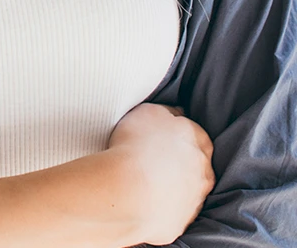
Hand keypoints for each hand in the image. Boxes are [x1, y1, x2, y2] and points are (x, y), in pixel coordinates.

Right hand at [107, 103, 214, 245]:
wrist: (130, 192)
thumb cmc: (137, 146)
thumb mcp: (150, 111)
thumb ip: (167, 112)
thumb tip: (176, 114)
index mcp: (200, 141)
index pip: (195, 132)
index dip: (176, 132)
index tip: (159, 134)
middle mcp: (204, 172)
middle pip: (194, 163)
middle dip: (177, 160)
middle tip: (150, 157)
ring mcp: (194, 201)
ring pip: (185, 189)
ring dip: (169, 184)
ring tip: (142, 179)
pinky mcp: (180, 223)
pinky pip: (171, 211)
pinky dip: (159, 204)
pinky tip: (141, 197)